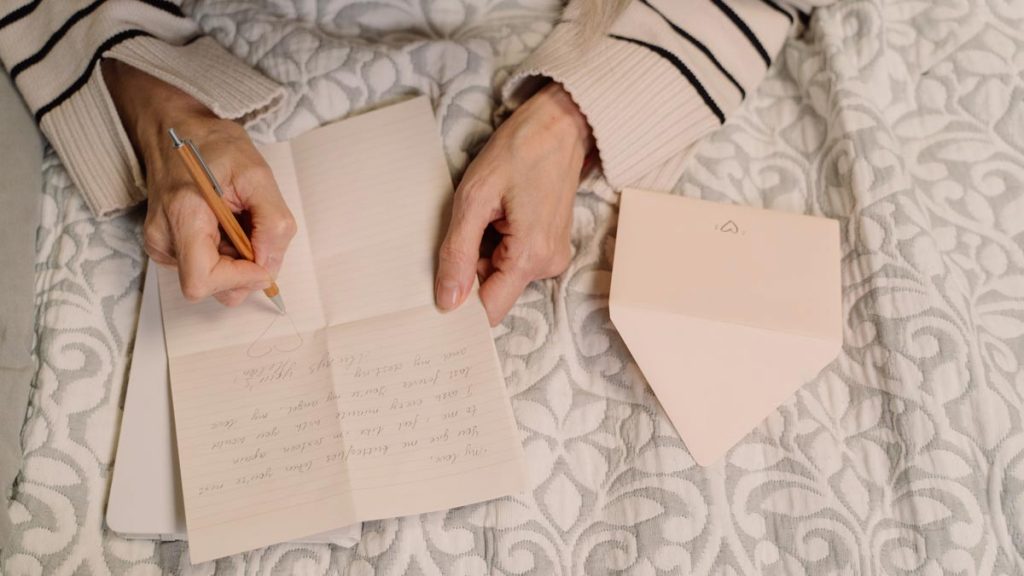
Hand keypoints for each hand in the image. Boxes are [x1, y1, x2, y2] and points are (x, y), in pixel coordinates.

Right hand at [102, 59, 295, 305]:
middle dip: (243, 270)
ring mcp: (162, 243)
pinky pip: (205, 267)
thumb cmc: (214, 145)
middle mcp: (163, 237)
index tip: (262, 260)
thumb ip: (272, 222)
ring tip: (237, 221)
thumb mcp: (258, 173)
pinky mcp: (167, 246)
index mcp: (182, 215)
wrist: (177, 130)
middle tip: (253, 231)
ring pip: (211, 279)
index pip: (202, 280)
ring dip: (237, 261)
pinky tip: (225, 225)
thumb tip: (270, 264)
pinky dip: (226, 254)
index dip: (239, 279)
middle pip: (209, 286)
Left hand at [435, 82, 592, 325]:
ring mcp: (553, 256)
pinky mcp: (551, 246)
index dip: (461, 302)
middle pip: (494, 290)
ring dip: (483, 251)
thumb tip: (447, 301)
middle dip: (470, 267)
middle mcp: (548, 265)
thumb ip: (458, 252)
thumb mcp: (474, 198)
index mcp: (531, 257)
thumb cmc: (518, 151)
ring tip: (487, 213)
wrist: (560, 125)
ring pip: (501, 274)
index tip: (439, 283)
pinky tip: (499, 214)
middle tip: (467, 225)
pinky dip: (497, 243)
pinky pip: (514, 260)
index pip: (489, 309)